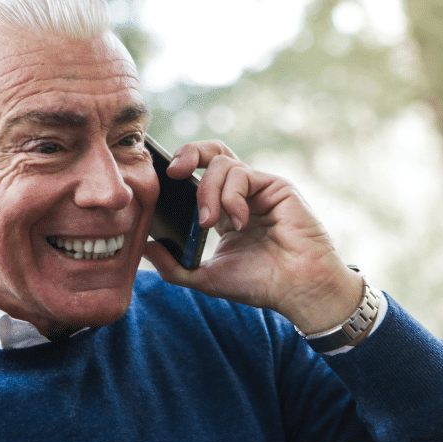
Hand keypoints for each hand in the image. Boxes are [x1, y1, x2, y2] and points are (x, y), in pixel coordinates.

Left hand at [142, 141, 362, 333]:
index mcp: (224, 210)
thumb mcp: (206, 278)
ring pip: (222, 164)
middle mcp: (241, 194)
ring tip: (211, 224)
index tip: (160, 184)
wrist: (297, 288)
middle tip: (173, 173)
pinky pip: (242, 174)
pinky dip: (231, 197)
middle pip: (212, 153)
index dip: (180, 170)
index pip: (199, 176)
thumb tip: (145, 249)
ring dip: (208, 192)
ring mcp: (258, 188)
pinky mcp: (275, 186)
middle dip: (188, 153)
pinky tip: (238, 222)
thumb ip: (174, 267)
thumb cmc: (259, 283)